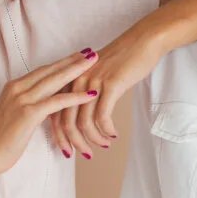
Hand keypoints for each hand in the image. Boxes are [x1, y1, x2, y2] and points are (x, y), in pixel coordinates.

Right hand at [0, 50, 100, 178]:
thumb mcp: (12, 117)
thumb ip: (26, 107)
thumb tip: (40, 107)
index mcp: (13, 88)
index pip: (42, 71)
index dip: (60, 63)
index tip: (76, 56)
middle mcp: (17, 89)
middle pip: (50, 70)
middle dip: (72, 60)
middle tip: (91, 52)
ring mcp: (22, 100)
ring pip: (55, 80)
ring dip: (76, 70)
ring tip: (94, 62)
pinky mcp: (28, 114)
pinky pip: (57, 102)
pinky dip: (75, 97)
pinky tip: (90, 95)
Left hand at [48, 21, 163, 160]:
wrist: (141, 43)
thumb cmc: (120, 61)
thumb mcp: (96, 77)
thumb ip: (84, 94)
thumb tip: (81, 119)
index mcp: (70, 79)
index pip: (55, 113)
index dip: (59, 136)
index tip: (67, 151)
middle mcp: (76, 80)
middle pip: (67, 122)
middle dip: (75, 143)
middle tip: (86, 154)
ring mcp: (92, 82)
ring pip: (84, 122)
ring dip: (94, 139)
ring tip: (104, 145)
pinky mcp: (110, 84)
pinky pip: (103, 116)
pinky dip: (106, 130)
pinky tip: (113, 134)